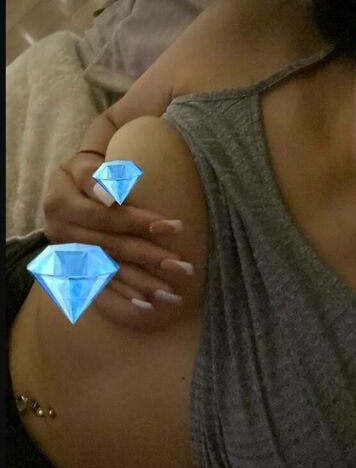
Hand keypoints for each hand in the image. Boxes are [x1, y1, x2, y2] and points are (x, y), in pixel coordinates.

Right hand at [43, 153, 183, 305]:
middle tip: (184, 267)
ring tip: (172, 293)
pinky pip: (99, 287)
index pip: (106, 216)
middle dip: (149, 258)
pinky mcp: (73, 270)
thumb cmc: (86, 170)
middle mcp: (60, 233)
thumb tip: (110, 198)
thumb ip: (96, 176)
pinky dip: (123, 296)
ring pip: (107, 271)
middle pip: (110, 247)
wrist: (66, 186)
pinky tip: (146, 305)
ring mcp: (66, 255)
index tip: (175, 227)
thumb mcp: (85, 162)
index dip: (139, 222)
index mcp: (61, 204)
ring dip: (141, 284)